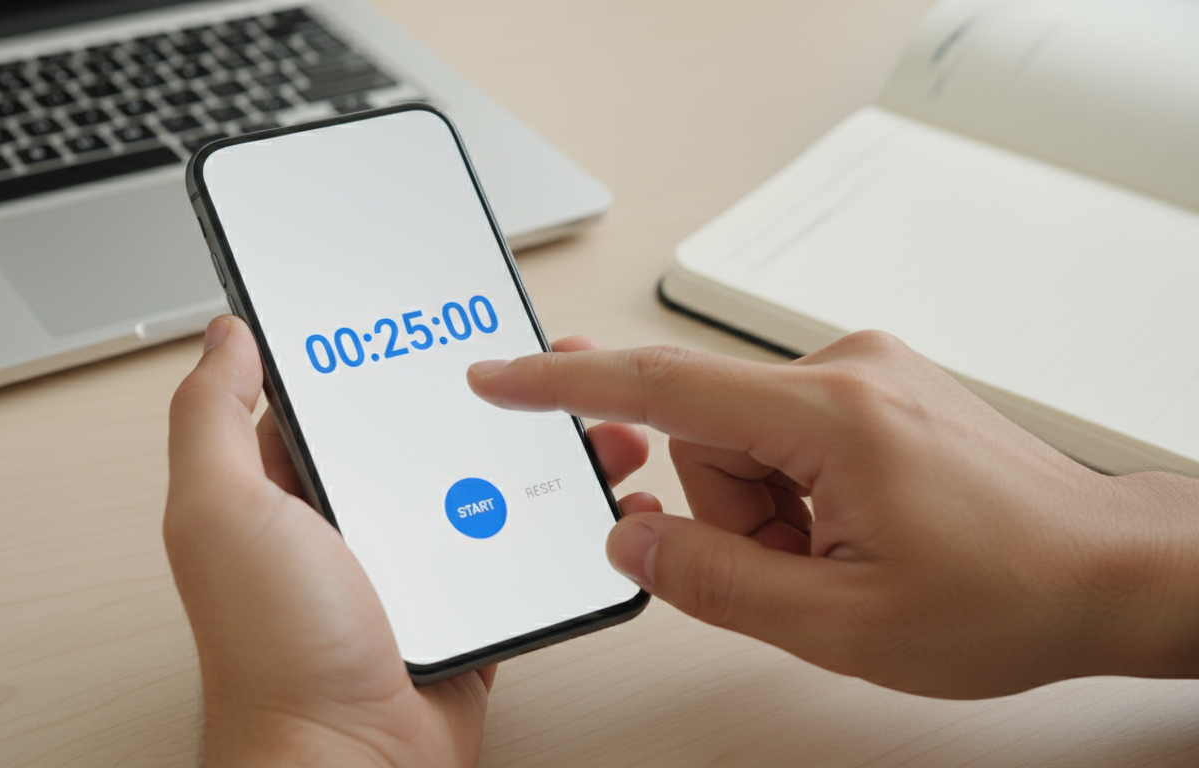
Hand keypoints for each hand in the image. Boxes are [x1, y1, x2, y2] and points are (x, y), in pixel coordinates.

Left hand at [164, 316, 652, 766]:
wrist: (354, 766)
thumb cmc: (278, 656)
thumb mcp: (221, 514)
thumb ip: (212, 418)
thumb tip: (228, 336)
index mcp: (285, 488)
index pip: (334, 395)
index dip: (379, 350)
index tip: (426, 315)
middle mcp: (346, 522)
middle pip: (419, 433)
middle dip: (479, 395)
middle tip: (531, 360)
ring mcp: (408, 564)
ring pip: (477, 483)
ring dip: (530, 452)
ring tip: (581, 419)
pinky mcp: (462, 603)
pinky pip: (513, 548)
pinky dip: (550, 524)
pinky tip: (583, 498)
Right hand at [468, 331, 1198, 697]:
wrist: (1106, 572)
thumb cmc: (1008, 594)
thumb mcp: (842, 626)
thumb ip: (714, 583)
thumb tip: (631, 544)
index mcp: (830, 416)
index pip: (661, 387)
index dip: (563, 385)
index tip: (498, 376)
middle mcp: (844, 369)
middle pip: (704, 438)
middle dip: (730, 516)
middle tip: (803, 570)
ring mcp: (864, 372)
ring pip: (744, 444)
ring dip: (770, 512)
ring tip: (843, 557)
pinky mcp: (875, 387)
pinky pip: (786, 436)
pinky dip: (798, 492)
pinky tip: (856, 530)